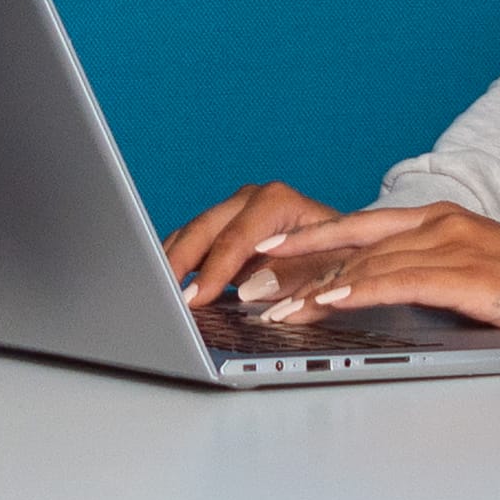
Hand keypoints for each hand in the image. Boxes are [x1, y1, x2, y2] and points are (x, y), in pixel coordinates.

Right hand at [163, 183, 342, 309]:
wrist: (343, 246)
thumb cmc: (338, 257)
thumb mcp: (326, 270)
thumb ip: (290, 277)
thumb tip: (250, 288)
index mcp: (275, 201)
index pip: (235, 239)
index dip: (212, 272)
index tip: (195, 299)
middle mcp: (249, 200)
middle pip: (203, 230)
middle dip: (180, 263)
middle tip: (164, 295)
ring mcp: (232, 212)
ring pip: (191, 233)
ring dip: (172, 261)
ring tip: (156, 290)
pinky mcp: (222, 229)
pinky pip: (192, 242)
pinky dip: (178, 262)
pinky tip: (166, 282)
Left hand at [232, 202, 499, 341]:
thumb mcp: (467, 280)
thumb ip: (421, 283)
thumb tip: (367, 305)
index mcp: (437, 221)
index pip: (356, 228)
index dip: (305, 241)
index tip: (261, 256)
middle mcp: (439, 223)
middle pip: (349, 239)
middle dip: (292, 262)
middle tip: (245, 280)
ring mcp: (454, 244)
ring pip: (365, 260)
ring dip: (312, 286)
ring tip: (271, 306)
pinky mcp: (469, 273)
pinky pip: (399, 280)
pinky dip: (357, 289)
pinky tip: (327, 301)